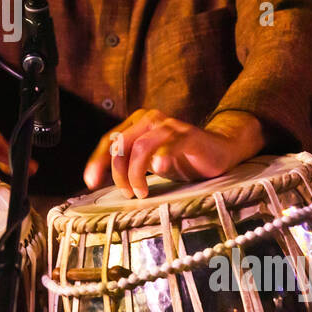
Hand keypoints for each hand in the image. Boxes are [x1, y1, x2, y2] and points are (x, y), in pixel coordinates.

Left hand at [83, 108, 265, 198]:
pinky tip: (159, 169)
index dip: (97, 162)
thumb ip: (128, 164)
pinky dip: (161, 157)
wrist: (219, 151)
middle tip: (126, 192)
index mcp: (137, 124)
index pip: (109, 141)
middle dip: (117, 172)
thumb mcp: (148, 162)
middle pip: (121, 145)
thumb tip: (99, 181)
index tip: (91, 182)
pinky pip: (169, 144)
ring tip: (141, 191)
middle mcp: (150, 120)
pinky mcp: (188, 135)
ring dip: (136, 173)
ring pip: (140, 147)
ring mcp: (170, 126)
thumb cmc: (181, 158)